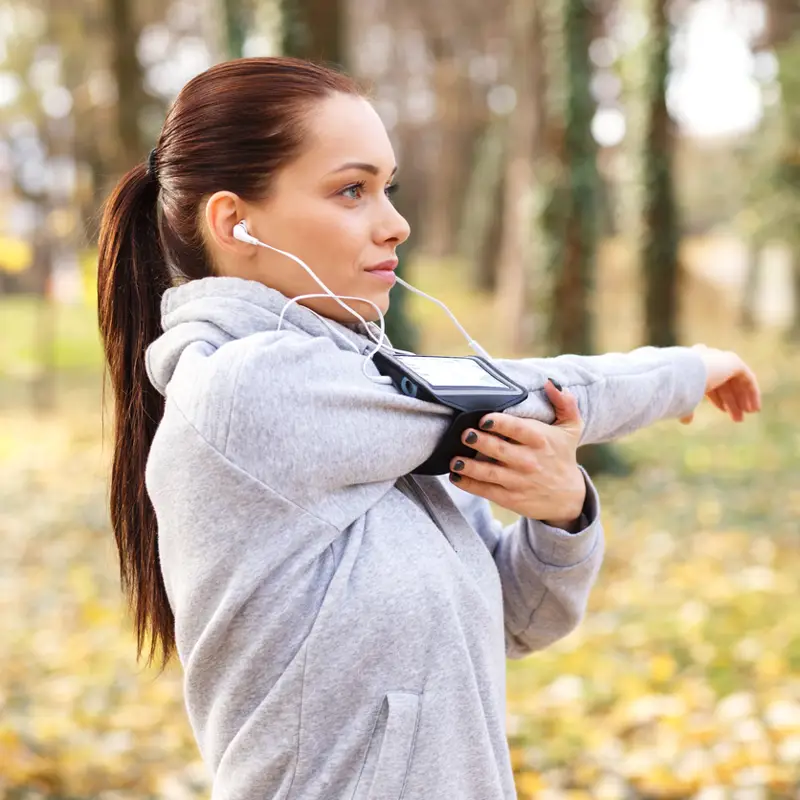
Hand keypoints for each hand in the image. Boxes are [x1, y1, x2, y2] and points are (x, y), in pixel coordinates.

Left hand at [449, 381, 586, 529]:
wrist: (568, 497)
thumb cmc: (563, 455)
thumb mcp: (571, 428)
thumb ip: (564, 403)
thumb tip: (550, 382)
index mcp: (541, 440)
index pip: (518, 429)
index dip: (499, 423)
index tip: (483, 419)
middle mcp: (529, 461)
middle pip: (499, 450)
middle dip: (479, 442)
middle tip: (464, 434)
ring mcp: (519, 481)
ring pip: (489, 473)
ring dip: (469, 466)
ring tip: (454, 459)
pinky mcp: (510, 498)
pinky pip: (486, 491)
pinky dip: (469, 484)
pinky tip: (455, 476)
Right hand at [679, 345, 761, 424]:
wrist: (683, 373)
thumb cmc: (677, 388)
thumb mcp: (683, 400)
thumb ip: (686, 408)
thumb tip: (686, 421)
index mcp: (693, 366)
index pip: (710, 382)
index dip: (717, 398)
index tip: (723, 411)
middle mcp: (708, 359)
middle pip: (725, 383)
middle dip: (732, 401)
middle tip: (738, 418)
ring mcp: (722, 359)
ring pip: (736, 381)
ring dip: (743, 398)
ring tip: (748, 414)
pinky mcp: (734, 362)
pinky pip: (747, 378)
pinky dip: (752, 392)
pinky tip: (754, 407)